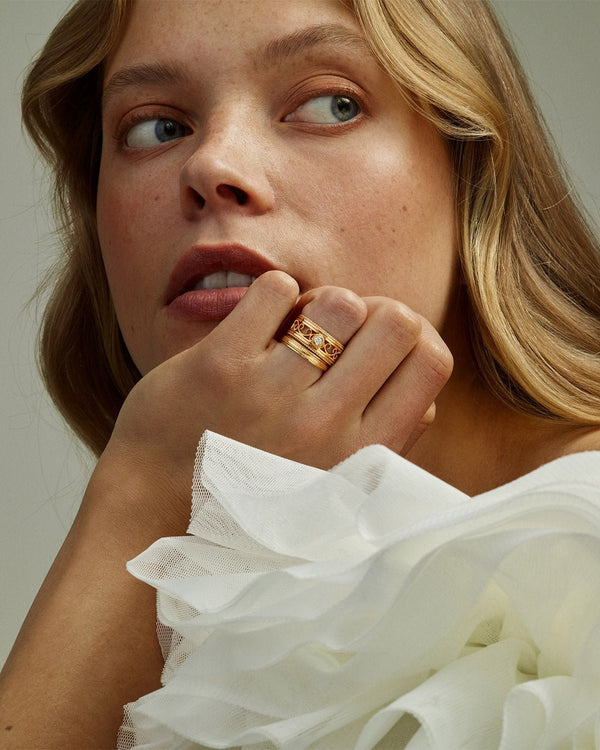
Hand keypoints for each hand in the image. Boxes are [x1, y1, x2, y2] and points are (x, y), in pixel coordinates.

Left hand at [98, 270, 452, 520]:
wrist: (155, 509)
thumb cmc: (253, 491)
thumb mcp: (332, 483)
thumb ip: (385, 434)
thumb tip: (420, 365)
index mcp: (362, 456)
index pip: (432, 361)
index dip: (411, 335)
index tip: (376, 342)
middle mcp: (325, 428)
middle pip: (398, 321)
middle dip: (372, 311)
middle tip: (337, 332)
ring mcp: (272, 396)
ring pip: (340, 301)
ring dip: (320, 302)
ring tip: (293, 330)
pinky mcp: (221, 366)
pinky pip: (276, 288)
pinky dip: (273, 294)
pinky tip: (258, 323)